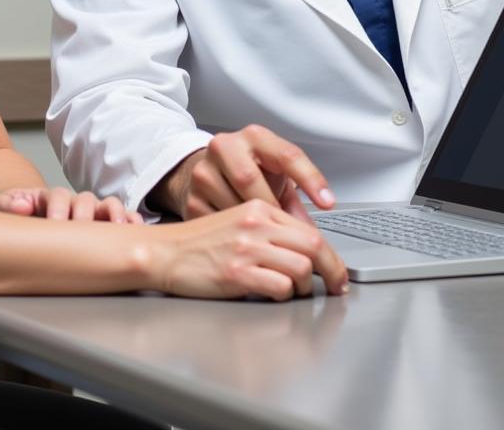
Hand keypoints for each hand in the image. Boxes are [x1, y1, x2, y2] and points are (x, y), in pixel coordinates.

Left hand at [0, 186, 143, 223]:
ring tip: (118, 228)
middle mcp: (75, 201)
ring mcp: (93, 210)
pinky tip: (136, 231)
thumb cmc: (19, 213)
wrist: (28, 212)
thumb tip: (21, 207)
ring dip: (114, 215)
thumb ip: (9, 204)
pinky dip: (131, 221)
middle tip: (85, 229)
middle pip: (86, 200)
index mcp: (51, 197)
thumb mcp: (6, 206)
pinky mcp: (106, 221)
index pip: (58, 196)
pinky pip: (124, 217)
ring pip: (108, 205)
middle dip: (87, 215)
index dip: (58, 209)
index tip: (56, 224)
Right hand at [152, 124, 334, 221]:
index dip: (309, 179)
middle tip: (290, 232)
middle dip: (273, 209)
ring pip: (233, 204)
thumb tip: (311, 234)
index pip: (286, 154)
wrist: (201, 175)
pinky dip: (236, 236)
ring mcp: (203, 173)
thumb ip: (292, 198)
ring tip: (266, 238)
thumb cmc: (244, 174)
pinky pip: (218, 224)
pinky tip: (244, 240)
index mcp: (253, 137)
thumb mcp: (271, 174)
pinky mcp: (192, 199)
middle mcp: (224, 147)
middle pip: (251, 179)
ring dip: (255, 228)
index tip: (326, 202)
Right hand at [152, 199, 348, 299]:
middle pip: (313, 245)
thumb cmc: (200, 242)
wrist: (165, 252)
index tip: (337, 271)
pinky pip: (280, 286)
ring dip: (306, 286)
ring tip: (298, 292)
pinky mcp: (237, 272)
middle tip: (337, 286)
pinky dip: (285, 294)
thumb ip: (271, 229)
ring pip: (302, 266)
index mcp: (257, 208)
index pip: (307, 229)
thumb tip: (308, 247)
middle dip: (333, 270)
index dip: (331, 254)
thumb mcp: (238, 222)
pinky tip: (274, 293)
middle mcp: (254, 223)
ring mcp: (246, 247)